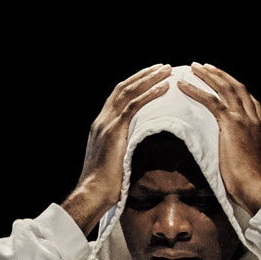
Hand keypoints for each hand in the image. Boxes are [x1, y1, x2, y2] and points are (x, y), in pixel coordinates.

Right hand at [63, 64, 171, 234]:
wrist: (93, 192)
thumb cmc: (105, 184)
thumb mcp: (114, 160)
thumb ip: (123, 146)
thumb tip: (139, 146)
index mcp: (100, 126)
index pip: (118, 97)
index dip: (136, 84)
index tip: (152, 76)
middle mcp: (101, 120)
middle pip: (123, 88)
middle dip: (144, 75)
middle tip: (164, 67)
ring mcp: (106, 124)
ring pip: (128, 92)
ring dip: (149, 79)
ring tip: (167, 70)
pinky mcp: (113, 131)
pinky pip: (133, 106)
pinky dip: (150, 94)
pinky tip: (164, 88)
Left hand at [179, 63, 260, 212]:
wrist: (256, 186)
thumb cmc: (251, 180)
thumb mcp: (249, 159)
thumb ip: (242, 149)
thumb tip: (233, 151)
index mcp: (258, 125)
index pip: (247, 98)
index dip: (233, 86)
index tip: (221, 79)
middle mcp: (253, 117)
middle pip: (236, 87)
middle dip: (219, 75)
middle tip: (203, 66)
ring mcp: (243, 119)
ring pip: (224, 88)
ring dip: (207, 75)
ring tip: (193, 67)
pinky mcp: (231, 124)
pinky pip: (211, 101)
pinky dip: (196, 90)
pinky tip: (182, 85)